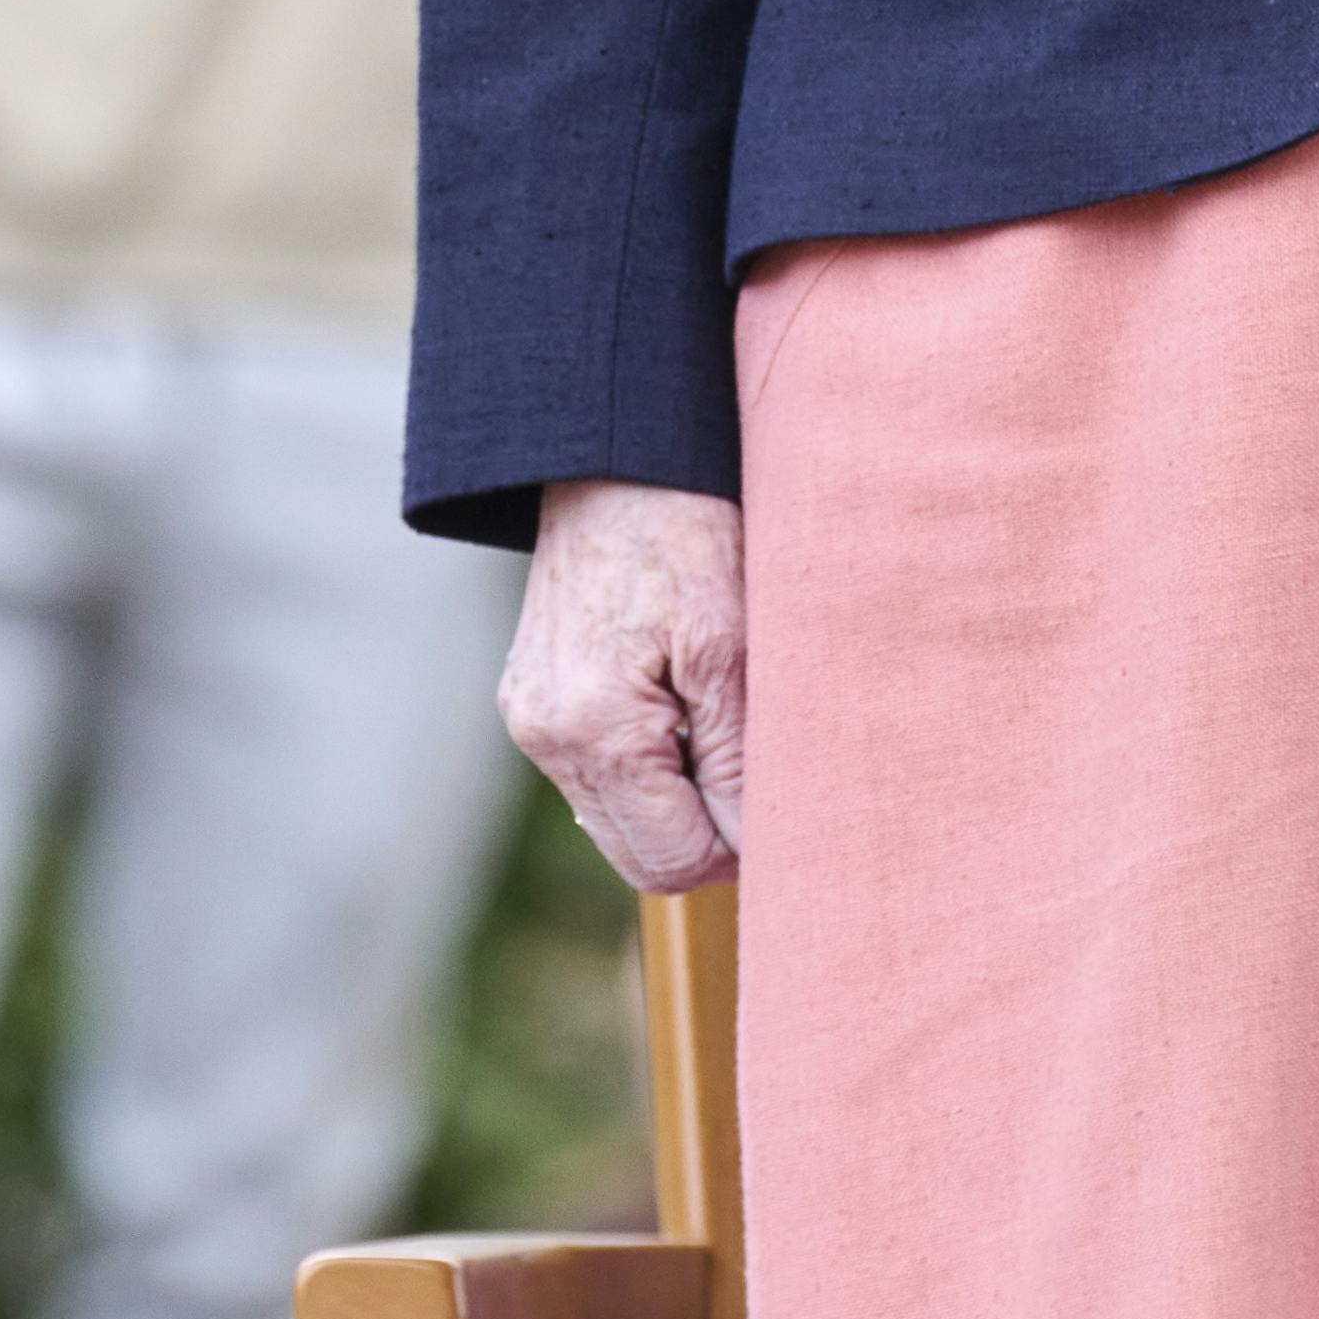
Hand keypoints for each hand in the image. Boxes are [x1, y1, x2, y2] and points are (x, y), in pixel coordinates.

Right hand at [506, 475, 745, 892]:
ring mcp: (530, 723)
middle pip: (642, 857)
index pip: (674, 858)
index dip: (741, 847)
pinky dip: (650, 767)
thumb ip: (739, 759)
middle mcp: (545, 738)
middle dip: (709, 833)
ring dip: (680, 800)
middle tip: (762, 772)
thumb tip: (753, 844)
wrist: (612, 460)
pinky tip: (680, 706)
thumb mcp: (733, 647)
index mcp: (591, 728)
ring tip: (718, 722)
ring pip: (621, 822)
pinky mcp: (532, 705)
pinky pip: (600, 778)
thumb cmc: (684, 535)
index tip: (787, 801)